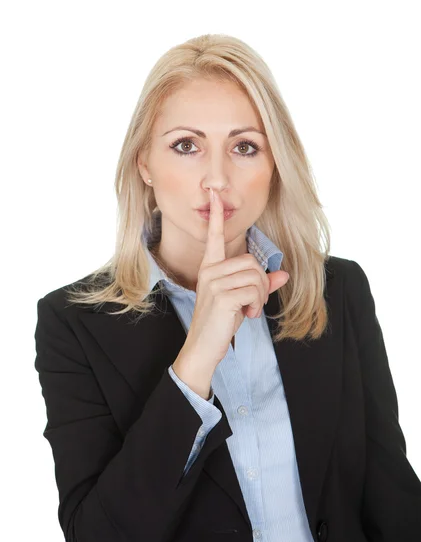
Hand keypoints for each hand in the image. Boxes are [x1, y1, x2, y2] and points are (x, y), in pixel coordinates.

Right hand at [184, 188, 289, 368]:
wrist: (203, 347)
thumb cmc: (220, 322)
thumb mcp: (242, 300)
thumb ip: (262, 285)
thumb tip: (284, 274)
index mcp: (210, 267)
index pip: (215, 237)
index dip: (217, 216)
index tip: (214, 194)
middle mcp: (210, 271)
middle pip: (252, 262)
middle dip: (261, 284)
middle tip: (252, 302)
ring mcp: (214, 282)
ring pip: (255, 276)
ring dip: (260, 296)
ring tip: (248, 309)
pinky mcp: (221, 296)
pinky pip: (254, 290)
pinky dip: (257, 304)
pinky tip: (246, 314)